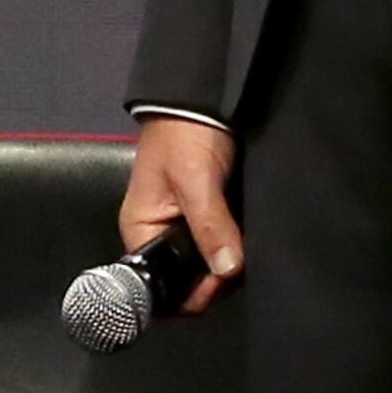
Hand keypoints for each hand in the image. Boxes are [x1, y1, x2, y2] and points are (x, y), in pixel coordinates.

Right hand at [117, 116, 246, 313]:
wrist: (202, 98)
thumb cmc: (184, 135)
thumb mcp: (195, 180)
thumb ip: (210, 226)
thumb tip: (227, 270)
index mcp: (141, 230)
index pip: (158, 285)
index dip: (187, 294)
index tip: (217, 287)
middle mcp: (161, 235)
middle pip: (186, 280)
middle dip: (213, 281)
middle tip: (238, 268)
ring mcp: (185, 228)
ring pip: (207, 266)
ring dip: (228, 266)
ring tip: (248, 254)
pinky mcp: (208, 218)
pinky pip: (220, 246)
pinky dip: (234, 250)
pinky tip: (250, 244)